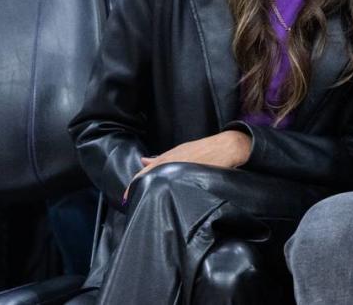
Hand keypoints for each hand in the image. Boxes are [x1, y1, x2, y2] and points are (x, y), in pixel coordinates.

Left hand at [122, 131, 251, 200]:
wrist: (226, 147)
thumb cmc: (204, 150)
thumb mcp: (180, 151)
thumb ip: (161, 158)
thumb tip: (144, 160)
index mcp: (167, 158)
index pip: (144, 173)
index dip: (134, 185)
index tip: (126, 197)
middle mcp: (172, 163)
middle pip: (150, 178)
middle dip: (140, 191)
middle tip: (132, 204)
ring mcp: (182, 170)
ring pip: (162, 183)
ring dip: (154, 193)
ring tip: (146, 205)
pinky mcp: (194, 177)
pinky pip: (179, 187)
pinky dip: (172, 194)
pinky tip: (168, 201)